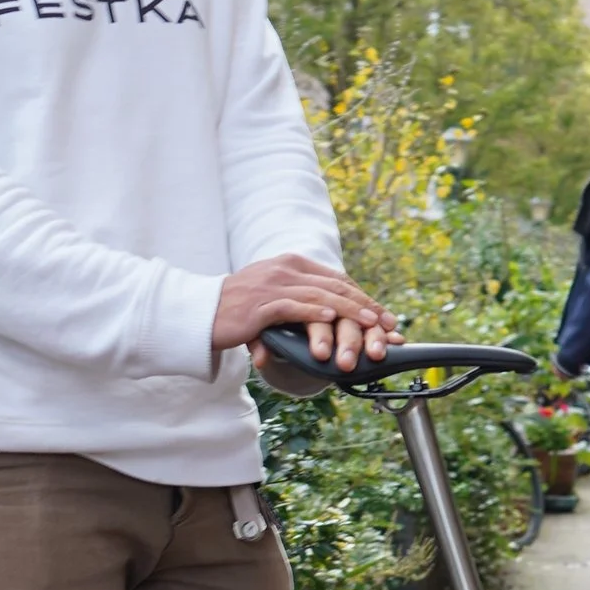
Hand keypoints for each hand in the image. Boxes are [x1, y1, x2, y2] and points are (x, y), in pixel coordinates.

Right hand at [214, 254, 394, 376]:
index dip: (364, 297)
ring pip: (321, 296)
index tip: (386, 317)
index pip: (337, 279)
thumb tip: (332, 315)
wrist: (200, 313)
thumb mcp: (274, 297)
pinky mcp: (260, 304)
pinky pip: (293, 307)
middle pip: (336, 286)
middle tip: (388, 324)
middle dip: (366, 306)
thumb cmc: (239, 310)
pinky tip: (331, 318)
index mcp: (292, 264)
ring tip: (372, 324)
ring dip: (350, 311)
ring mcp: (272, 285)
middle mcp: (285, 270)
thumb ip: (301, 300)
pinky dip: (315, 312)